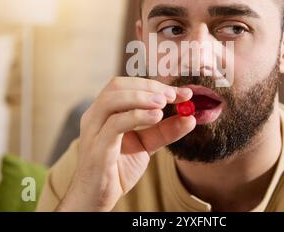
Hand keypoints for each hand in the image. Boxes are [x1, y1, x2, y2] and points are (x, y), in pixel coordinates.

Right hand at [56, 77, 194, 210]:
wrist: (97, 198)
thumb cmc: (118, 169)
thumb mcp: (146, 145)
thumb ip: (165, 130)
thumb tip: (190, 117)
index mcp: (104, 111)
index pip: (127, 86)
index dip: (155, 85)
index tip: (182, 93)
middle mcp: (95, 116)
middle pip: (117, 86)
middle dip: (148, 87)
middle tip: (173, 96)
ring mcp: (93, 130)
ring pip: (112, 100)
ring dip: (141, 97)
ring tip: (164, 103)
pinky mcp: (97, 147)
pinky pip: (115, 124)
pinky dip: (137, 116)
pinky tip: (156, 116)